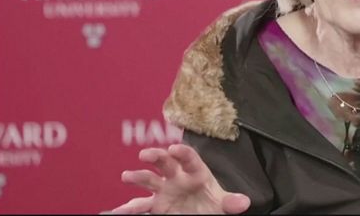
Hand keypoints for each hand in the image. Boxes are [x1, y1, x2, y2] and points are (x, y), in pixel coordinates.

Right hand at [109, 144, 250, 213]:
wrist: (201, 213)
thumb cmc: (211, 204)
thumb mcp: (222, 204)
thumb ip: (230, 202)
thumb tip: (243, 203)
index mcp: (195, 172)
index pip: (189, 158)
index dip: (182, 153)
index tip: (174, 149)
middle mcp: (177, 177)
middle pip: (165, 163)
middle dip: (156, 156)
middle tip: (146, 155)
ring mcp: (164, 190)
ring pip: (149, 180)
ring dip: (138, 177)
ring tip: (127, 176)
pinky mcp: (155, 205)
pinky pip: (139, 205)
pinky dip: (127, 208)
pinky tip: (116, 210)